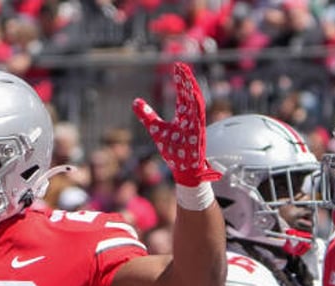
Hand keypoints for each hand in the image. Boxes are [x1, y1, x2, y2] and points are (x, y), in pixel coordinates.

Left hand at [132, 63, 220, 187]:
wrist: (184, 169)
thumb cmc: (174, 151)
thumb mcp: (156, 129)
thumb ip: (147, 115)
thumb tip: (135, 101)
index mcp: (184, 116)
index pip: (184, 95)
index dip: (181, 81)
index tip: (177, 67)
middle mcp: (192, 118)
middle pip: (190, 95)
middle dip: (186, 80)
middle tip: (180, 66)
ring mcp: (196, 125)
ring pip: (196, 103)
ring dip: (191, 90)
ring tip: (186, 76)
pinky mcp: (198, 134)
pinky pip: (198, 117)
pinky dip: (196, 106)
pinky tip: (193, 95)